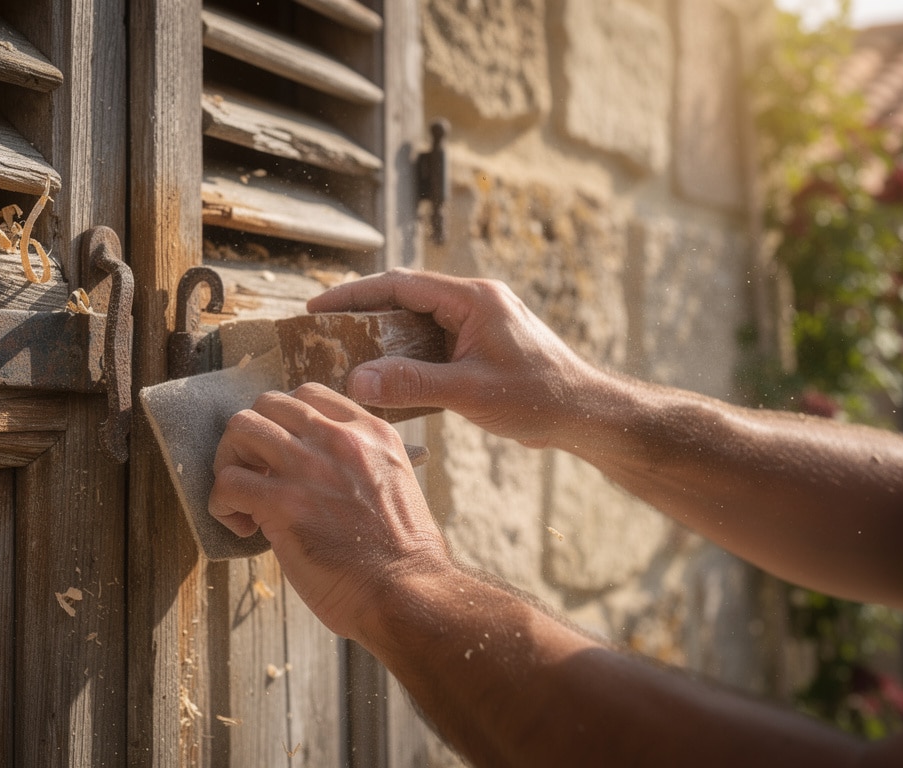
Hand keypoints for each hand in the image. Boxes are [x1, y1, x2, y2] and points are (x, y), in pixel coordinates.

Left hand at [208, 383, 450, 638]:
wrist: (407, 594)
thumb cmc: (400, 556)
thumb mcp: (393, 484)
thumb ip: (355, 464)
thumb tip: (310, 467)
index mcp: (370, 433)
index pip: (308, 395)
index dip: (283, 423)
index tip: (284, 457)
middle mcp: (340, 439)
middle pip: (266, 404)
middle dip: (251, 439)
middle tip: (257, 477)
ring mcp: (310, 468)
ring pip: (240, 429)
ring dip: (230, 463)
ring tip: (244, 498)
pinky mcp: (284, 504)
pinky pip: (228, 482)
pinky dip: (222, 504)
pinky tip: (243, 526)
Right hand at [307, 268, 599, 447]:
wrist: (586, 415)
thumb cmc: (538, 397)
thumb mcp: (469, 391)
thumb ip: (410, 384)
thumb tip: (356, 381)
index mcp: (473, 298)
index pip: (400, 285)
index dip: (354, 295)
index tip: (317, 308)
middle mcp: (474, 302)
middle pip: (404, 298)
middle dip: (362, 312)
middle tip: (321, 329)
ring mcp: (478, 323)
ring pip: (417, 322)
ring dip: (382, 336)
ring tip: (342, 351)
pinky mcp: (481, 346)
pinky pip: (432, 343)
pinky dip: (405, 355)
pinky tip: (383, 376)